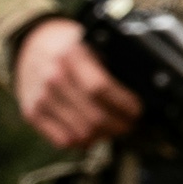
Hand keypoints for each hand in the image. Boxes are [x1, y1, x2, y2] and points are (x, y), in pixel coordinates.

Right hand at [12, 18, 139, 148]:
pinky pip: (63, 141)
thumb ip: (115, 60)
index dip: (124, 105)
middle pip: (94, 117)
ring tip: (115, 128)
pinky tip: (94, 133)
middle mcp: (54, 77)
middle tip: (131, 123)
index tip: (137, 110)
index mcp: (73, 55)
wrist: (34, 44)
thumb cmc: (74, 46)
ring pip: (81, 134)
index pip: (100, 88)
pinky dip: (84, 142)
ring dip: (105, 136)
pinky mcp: (32, 112)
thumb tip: (150, 85)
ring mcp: (41, 97)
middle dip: (121, 126)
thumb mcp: (95, 41)